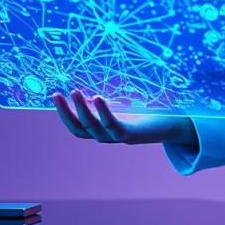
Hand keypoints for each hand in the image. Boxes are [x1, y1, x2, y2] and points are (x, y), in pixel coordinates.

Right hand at [53, 91, 197, 145]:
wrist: (169, 123)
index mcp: (101, 129)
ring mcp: (116, 137)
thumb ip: (103, 100)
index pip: (76, 126)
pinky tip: (97, 97)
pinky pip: (112, 125)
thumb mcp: (120, 103)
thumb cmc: (144, 110)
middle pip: (79, 128)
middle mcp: (105, 136)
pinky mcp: (129, 135)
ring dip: (82, 109)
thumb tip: (85, 88)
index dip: (64, 113)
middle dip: (66, 112)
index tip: (55, 95)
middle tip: (57, 94)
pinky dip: (103, 112)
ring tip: (74, 91)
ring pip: (93, 127)